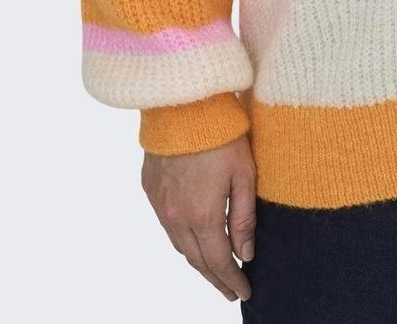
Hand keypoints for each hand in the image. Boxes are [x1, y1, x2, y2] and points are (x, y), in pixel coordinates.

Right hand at [141, 135, 255, 301]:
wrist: (183, 104)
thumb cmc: (221, 135)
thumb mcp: (244, 174)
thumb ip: (243, 217)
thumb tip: (245, 252)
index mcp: (202, 215)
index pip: (218, 261)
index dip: (232, 279)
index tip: (244, 292)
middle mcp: (176, 217)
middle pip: (196, 260)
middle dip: (215, 278)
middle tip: (230, 289)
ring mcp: (160, 204)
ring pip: (179, 245)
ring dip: (197, 260)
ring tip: (214, 268)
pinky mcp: (150, 189)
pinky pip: (167, 225)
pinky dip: (182, 238)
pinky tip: (192, 237)